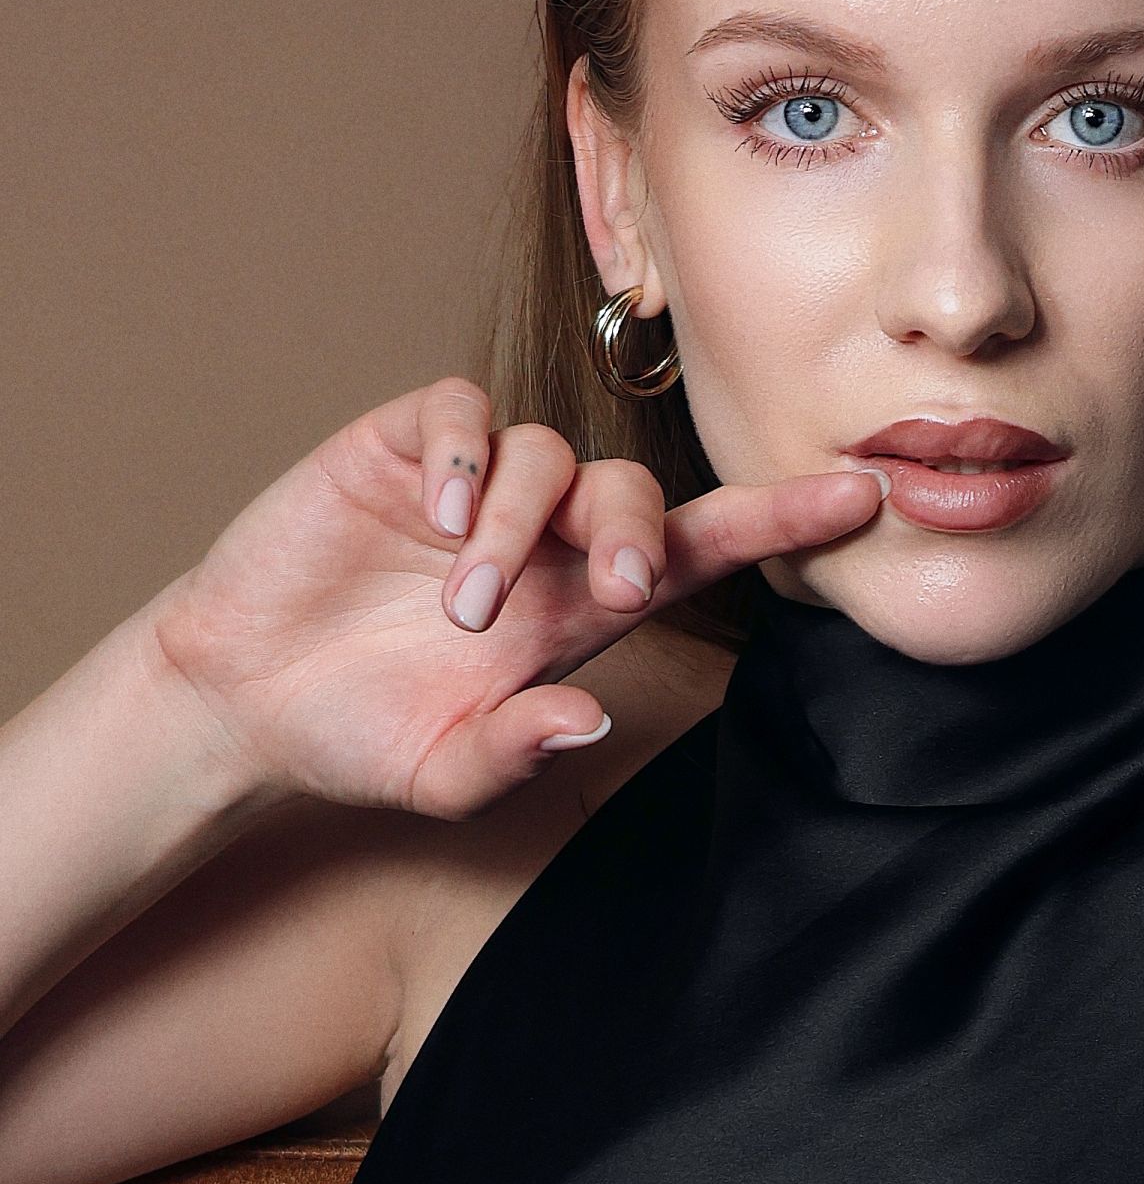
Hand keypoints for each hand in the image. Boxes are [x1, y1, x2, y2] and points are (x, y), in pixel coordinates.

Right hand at [142, 376, 887, 818]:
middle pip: (634, 489)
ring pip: (551, 454)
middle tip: (617, 586)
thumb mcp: (441, 770)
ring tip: (465, 604)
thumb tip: (590, 720)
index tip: (861, 499)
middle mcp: (545, 536)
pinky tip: (439, 514)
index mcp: (578, 607)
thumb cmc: (359, 732)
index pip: (700, 547)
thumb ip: (519, 751)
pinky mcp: (404, 450)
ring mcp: (477, 487)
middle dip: (642, 528)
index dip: (778, 521)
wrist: (242, 696)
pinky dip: (464, 453)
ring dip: (524, 523)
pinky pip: (461, 413)